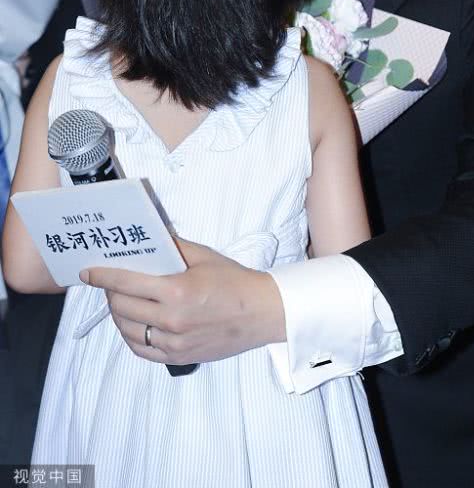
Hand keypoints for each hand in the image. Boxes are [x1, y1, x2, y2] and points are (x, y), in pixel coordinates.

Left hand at [82, 237, 285, 364]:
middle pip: (122, 307)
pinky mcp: (179, 357)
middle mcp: (172, 320)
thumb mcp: (204, 256)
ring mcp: (175, 342)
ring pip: (128, 330)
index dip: (103, 276)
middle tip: (109, 283)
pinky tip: (133, 323)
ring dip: (118, 314)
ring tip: (119, 301)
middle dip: (109, 293)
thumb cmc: (234, 281)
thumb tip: (146, 238)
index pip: (126, 283)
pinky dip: (131, 335)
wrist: (261, 313)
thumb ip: (172, 247)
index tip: (89, 272)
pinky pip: (142, 349)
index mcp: (177, 290)